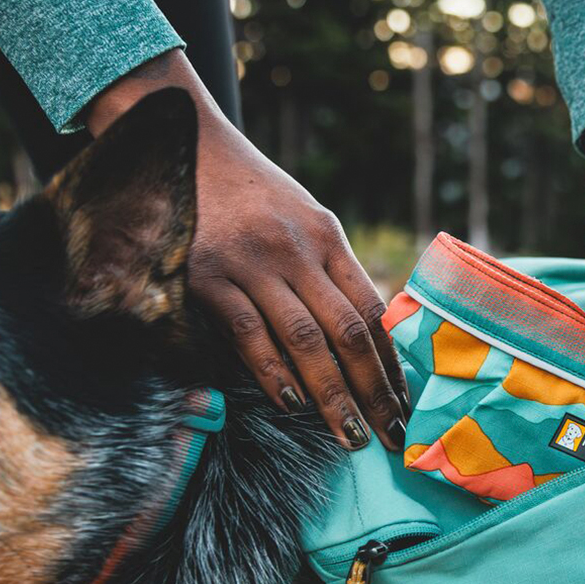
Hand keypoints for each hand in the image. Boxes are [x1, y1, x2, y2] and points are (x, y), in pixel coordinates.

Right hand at [87, 51, 407, 450]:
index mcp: (326, 237)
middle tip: (389, 437)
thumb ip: (330, 271)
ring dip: (331, 396)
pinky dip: (273, 372)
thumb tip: (365, 336)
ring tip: (349, 436)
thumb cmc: (249, 195)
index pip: (371, 310)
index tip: (404, 403)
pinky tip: (291, 403)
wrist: (180, 146)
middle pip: (347, 333)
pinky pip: (249, 334)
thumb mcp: (302, 220)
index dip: (391, 363)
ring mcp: (252, 263)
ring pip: (305, 341)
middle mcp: (296, 250)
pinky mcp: (207, 276)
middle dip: (373, 391)